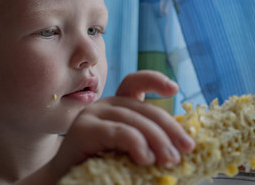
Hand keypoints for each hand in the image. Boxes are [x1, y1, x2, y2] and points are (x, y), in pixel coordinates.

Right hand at [51, 71, 194, 180]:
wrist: (68, 180)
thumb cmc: (102, 166)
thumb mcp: (131, 150)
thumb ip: (149, 141)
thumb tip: (181, 146)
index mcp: (117, 106)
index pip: (135, 82)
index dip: (154, 80)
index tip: (174, 88)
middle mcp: (104, 104)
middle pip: (143, 108)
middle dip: (169, 128)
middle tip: (186, 149)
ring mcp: (93, 114)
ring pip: (134, 120)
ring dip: (157, 140)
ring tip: (171, 160)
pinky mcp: (84, 129)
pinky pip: (119, 131)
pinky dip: (136, 143)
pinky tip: (147, 158)